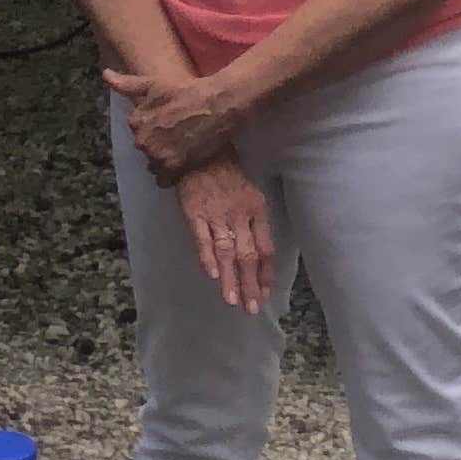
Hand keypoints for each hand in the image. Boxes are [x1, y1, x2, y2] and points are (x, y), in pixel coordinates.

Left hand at [108, 63, 251, 175]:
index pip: (139, 132)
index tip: (168, 124)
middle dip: (158, 144)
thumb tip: (105, 75)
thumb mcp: (154, 83)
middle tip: (178, 135)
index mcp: (136, 122)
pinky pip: (163, 180)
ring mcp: (158, 155)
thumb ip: (127, 84)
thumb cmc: (187, 91)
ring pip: (154, 164)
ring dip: (164, 159)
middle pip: (146, 149)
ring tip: (183, 147)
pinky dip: (171, 174)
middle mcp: (143, 140)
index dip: (154, 128)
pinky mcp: (175, 168)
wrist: (218, 103)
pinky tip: (183, 162)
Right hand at [179, 158, 281, 312]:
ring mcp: (216, 214)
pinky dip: (207, 256)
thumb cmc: (229, 177)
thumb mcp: (251, 197)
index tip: (265, 295)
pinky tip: (211, 274)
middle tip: (251, 308)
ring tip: (232, 301)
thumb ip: (255, 226)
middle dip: (250, 284)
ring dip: (230, 277)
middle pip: (248, 255)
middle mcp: (240, 215)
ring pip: (226, 251)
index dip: (266, 273)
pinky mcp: (194, 213)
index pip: (266, 248)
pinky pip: (202, 238)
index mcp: (257, 211)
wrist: (202, 151)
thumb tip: (258, 258)